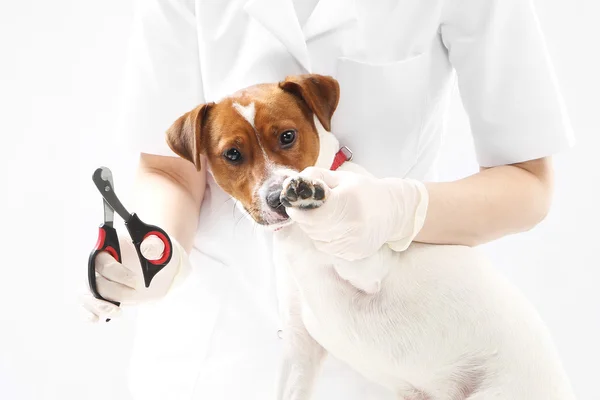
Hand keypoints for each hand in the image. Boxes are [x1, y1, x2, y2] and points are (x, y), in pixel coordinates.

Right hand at [80, 235, 188, 321]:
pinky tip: (96, 319)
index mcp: (107, 245)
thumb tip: (149, 249)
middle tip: (133, 294)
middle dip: (111, 290)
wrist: (154, 263)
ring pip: (84, 293)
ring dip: (97, 305)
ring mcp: (93, 279)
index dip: (118, 273)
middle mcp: (95, 262)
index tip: (136, 282)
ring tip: (118, 312)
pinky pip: (84, 304)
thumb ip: (155, 245)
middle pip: (91, 279)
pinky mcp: (95, 294)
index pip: (103, 261)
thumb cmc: (153, 251)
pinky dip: (87, 313)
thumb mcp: (158, 245)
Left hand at [285, 167, 427, 260]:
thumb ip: (314, 177)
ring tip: (327, 217)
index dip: (299, 211)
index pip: (312, 215)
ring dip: (314, 229)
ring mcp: (354, 243)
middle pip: (312, 228)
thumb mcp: (341, 178)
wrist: (393, 210)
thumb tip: (290, 184)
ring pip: (318, 240)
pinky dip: (325, 238)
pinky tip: (336, 227)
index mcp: (347, 202)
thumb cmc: (364, 191)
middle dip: (305, 219)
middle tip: (308, 209)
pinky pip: (328, 248)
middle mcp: (352, 226)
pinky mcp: (354, 254)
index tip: (293, 205)